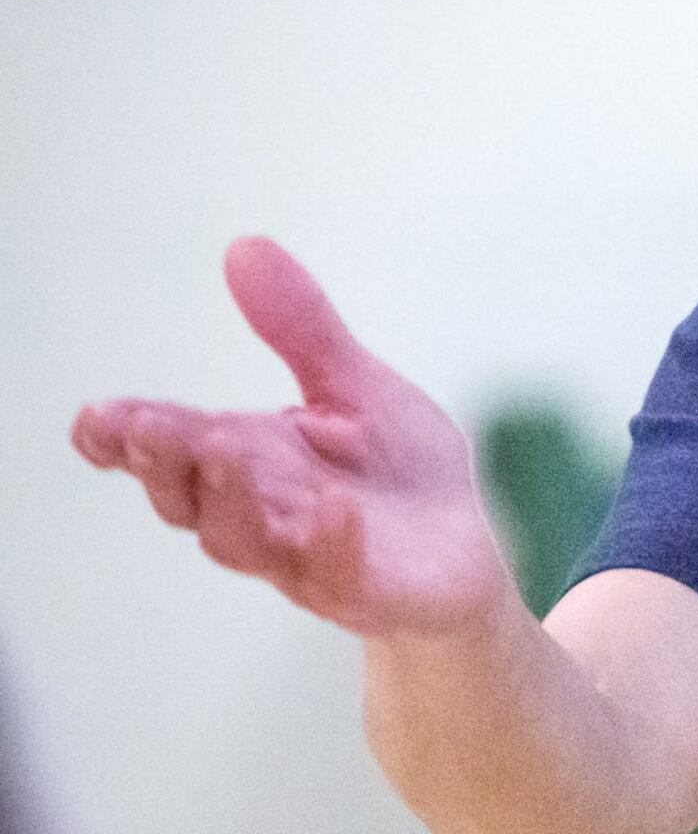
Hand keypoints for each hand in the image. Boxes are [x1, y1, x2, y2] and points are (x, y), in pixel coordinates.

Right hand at [72, 240, 513, 640]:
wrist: (468, 554)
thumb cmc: (400, 472)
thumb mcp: (354, 385)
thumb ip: (301, 330)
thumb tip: (245, 245)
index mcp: (248, 459)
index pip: (169, 448)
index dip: (124, 436)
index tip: (93, 417)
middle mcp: (261, 510)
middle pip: (189, 494)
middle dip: (164, 458)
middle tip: (144, 424)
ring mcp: (305, 556)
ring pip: (242, 539)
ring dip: (229, 497)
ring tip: (222, 448)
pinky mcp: (363, 587)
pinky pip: (338, 571)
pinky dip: (331, 542)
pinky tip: (334, 513)